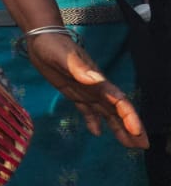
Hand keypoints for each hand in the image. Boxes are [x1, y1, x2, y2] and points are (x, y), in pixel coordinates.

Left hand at [25, 31, 146, 148]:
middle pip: (118, 111)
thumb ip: (79, 68)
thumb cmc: (53, 45)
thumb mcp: (63, 56)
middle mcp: (96, 88)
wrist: (42, 38)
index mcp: (97, 81)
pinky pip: (87, 110)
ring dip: (118, 128)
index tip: (137, 132)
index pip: (119, 102)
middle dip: (131, 128)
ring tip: (130, 145)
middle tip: (144, 146)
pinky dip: (94, 121)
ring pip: (107, 113)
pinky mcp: (74, 93)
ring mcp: (86, 91)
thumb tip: (96, 80)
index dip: (129, 117)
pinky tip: (97, 133)